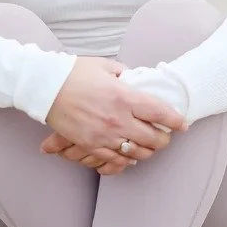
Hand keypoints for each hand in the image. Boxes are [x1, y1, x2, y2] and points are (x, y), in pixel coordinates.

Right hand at [42, 55, 187, 171]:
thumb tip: (135, 79)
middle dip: (164, 140)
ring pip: (137, 153)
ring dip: (147, 152)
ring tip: (149, 147)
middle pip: (154, 138)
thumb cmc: (74, 73)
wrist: (45, 87)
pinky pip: (115, 160)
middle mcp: (118, 119)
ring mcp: (105, 135)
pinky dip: (126, 159)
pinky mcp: (91, 145)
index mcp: (125, 96)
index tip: (182, 124)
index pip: (161, 113)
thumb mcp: (105, 66)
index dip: (176, 121)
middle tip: (166, 136)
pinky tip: (130, 155)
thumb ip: (125, 74)